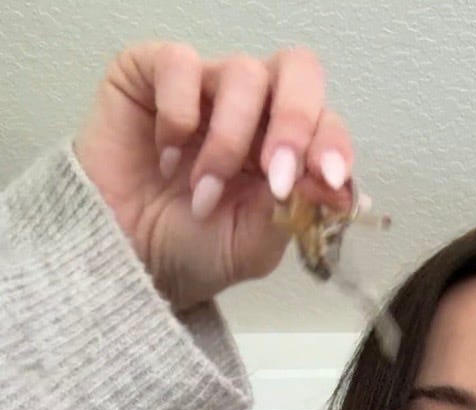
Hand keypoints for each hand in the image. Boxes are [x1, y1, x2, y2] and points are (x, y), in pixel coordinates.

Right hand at [73, 44, 354, 314]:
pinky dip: (179, 114)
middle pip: (297, 71)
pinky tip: (166, 156)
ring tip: (203, 191)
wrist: (122, 262)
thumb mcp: (253, 246)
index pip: (325, 120)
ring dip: (229, 141)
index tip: (326, 180)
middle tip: (274, 174)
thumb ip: (295, 212)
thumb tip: (336, 187)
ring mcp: (205, 87)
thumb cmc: (187, 251)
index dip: (331, 143)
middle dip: (294, 121)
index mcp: (284, 147)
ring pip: (243, 72)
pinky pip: (180, 63)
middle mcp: (251, 109)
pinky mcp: (152, 73)